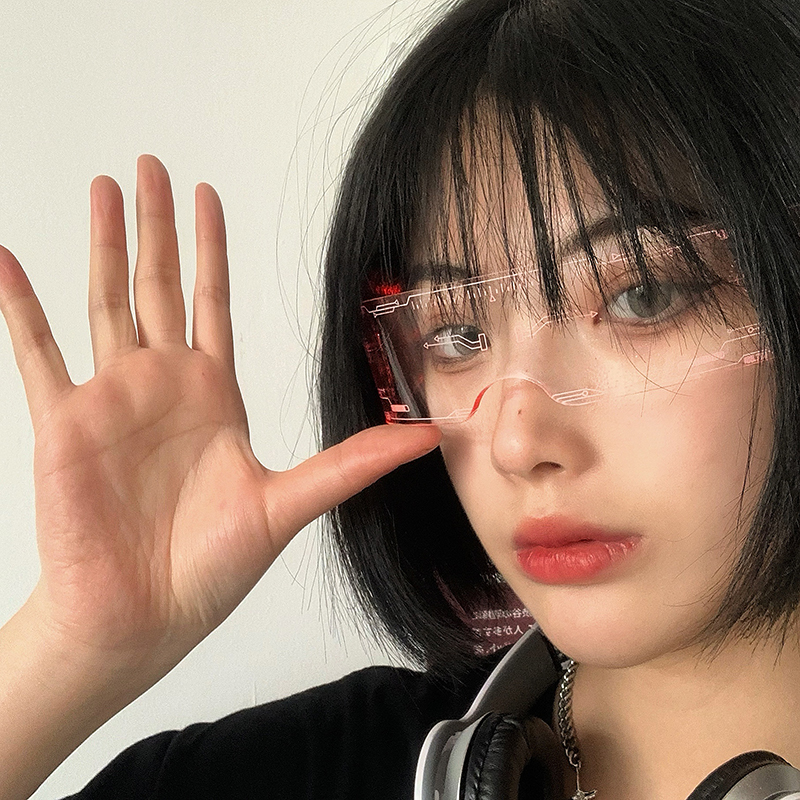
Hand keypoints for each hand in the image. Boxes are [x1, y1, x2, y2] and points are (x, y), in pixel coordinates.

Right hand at [0, 155, 439, 685]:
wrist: (142, 616)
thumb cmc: (208, 569)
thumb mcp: (290, 502)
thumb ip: (353, 462)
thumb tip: (424, 440)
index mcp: (213, 395)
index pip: (212, 302)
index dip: (210, 249)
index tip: (208, 196)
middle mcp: (162, 386)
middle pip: (158, 285)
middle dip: (157, 225)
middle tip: (151, 166)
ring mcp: (110, 399)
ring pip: (104, 301)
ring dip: (103, 245)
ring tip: (103, 190)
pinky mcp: (63, 422)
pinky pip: (35, 351)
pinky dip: (18, 306)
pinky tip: (7, 261)